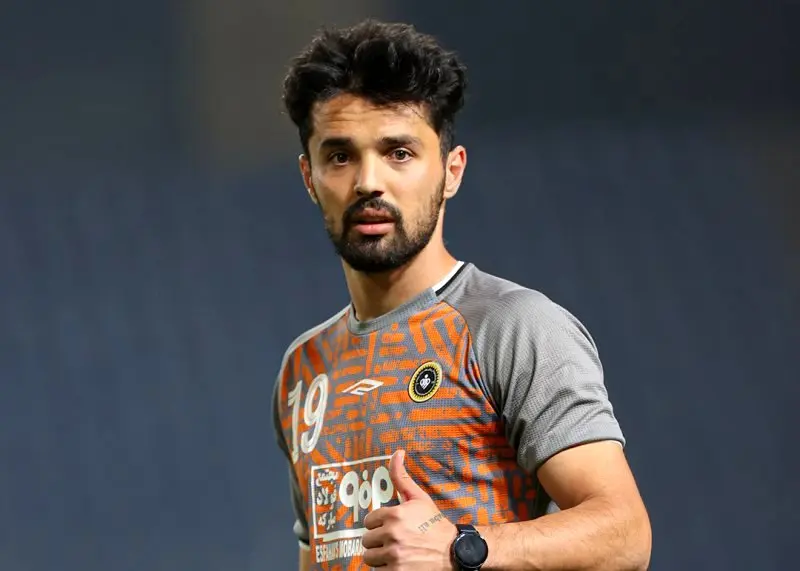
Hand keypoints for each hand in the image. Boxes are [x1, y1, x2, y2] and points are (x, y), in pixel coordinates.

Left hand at [361, 449, 456, 569]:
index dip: (379, 524)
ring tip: (394, 552)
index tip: (390, 527)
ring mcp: (394, 555)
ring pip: (369, 557)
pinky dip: (385, 569)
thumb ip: (401, 476)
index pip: (369, 521)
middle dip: (377, 541)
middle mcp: (392, 534)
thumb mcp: (418, 498)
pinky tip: (398, 563)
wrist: (453, 551)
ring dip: (379, 556)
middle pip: (367, 540)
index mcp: (394, 515)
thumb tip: (397, 452)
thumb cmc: (434, 523)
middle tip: (392, 540)